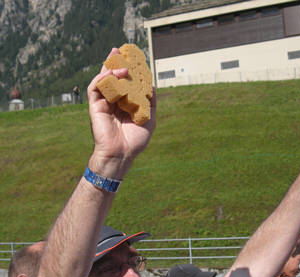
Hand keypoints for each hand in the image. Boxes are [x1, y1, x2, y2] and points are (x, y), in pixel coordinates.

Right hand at [87, 48, 155, 178]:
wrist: (122, 153)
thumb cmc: (135, 140)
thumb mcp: (149, 118)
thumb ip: (150, 102)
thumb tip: (152, 85)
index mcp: (125, 104)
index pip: (126, 83)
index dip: (129, 70)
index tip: (134, 59)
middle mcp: (114, 101)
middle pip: (113, 78)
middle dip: (115, 62)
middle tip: (119, 49)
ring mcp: (104, 103)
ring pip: (103, 80)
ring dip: (109, 68)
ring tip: (120, 61)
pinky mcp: (95, 106)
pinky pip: (95, 88)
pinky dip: (102, 78)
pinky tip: (113, 73)